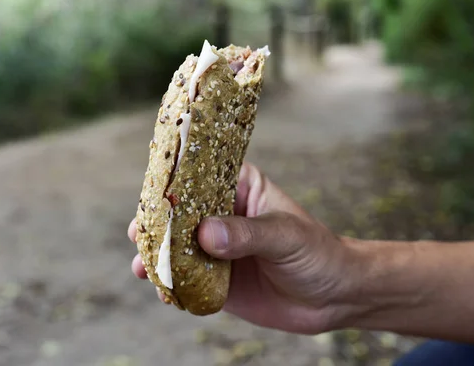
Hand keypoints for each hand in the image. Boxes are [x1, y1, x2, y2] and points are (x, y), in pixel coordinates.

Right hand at [128, 162, 357, 333]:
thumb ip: (248, 234)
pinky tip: (162, 290)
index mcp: (240, 187)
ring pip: (177, 247)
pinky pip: (185, 280)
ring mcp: (216, 248)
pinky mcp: (215, 280)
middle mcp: (223, 214)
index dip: (173, 182)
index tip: (152, 194)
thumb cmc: (317, 253)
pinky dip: (171, 284)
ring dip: (158, 255)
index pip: (201, 176)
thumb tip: (206, 234)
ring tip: (144, 266)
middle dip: (157, 223)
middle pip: (180, 213)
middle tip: (139, 233)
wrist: (333, 298)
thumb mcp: (285, 236)